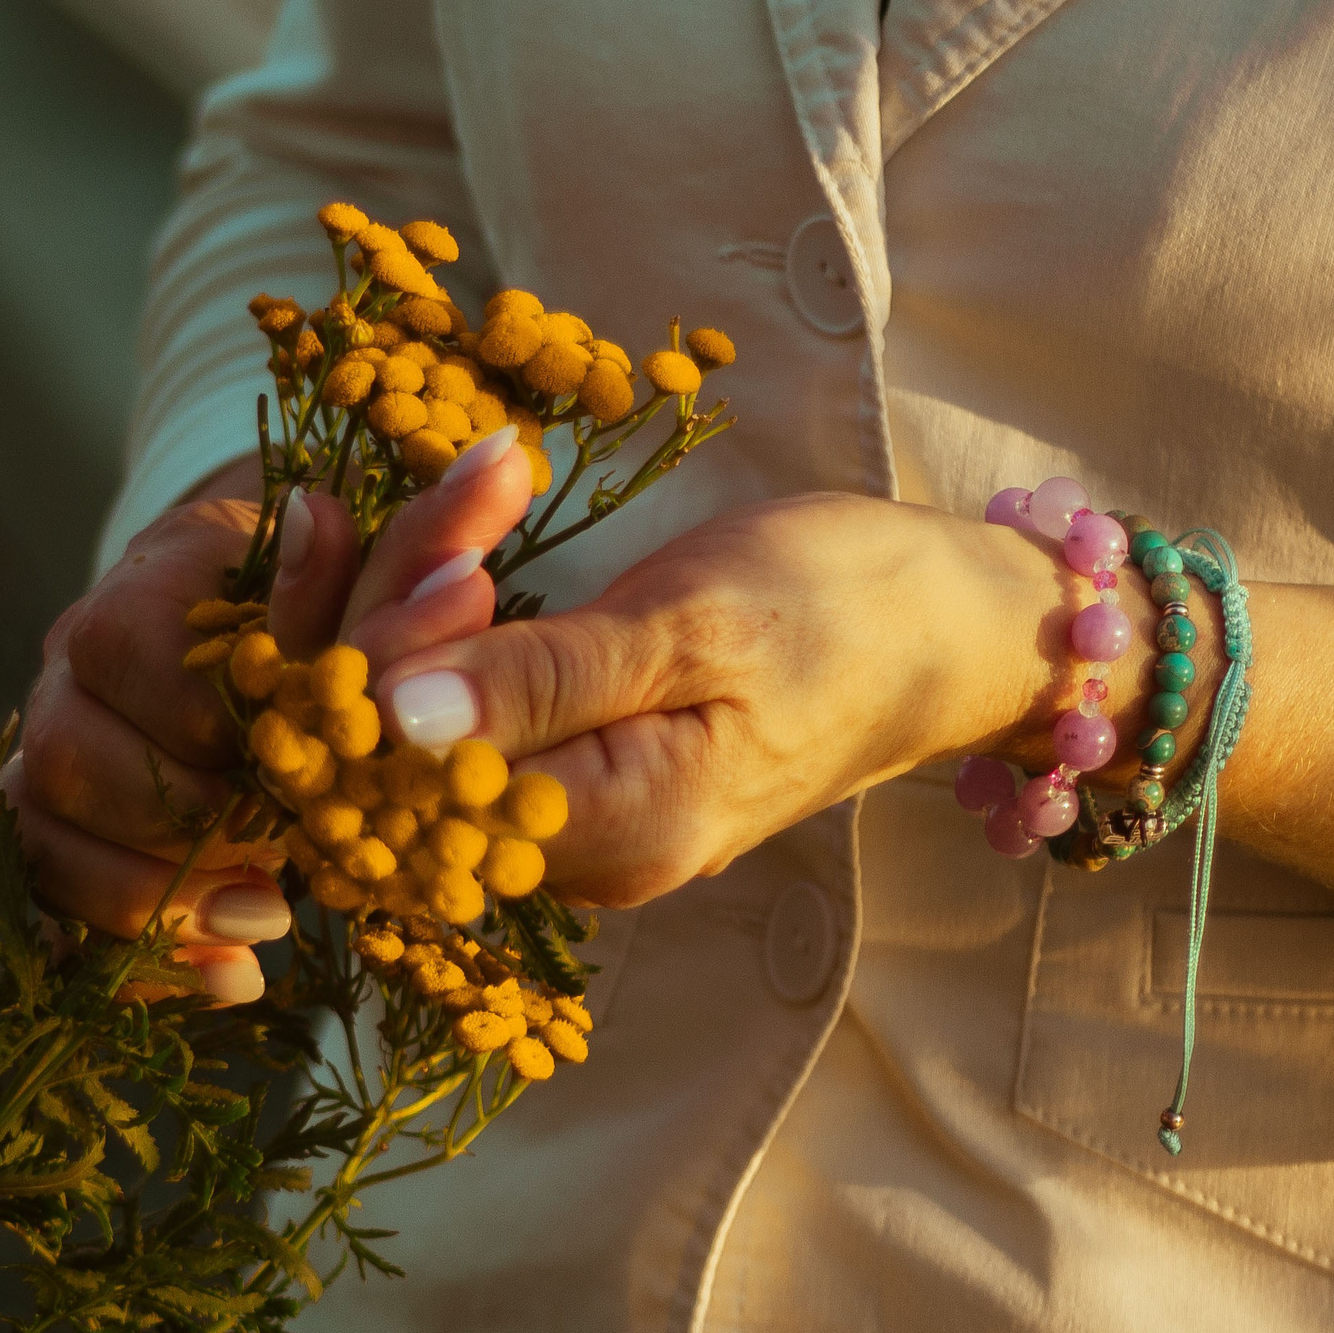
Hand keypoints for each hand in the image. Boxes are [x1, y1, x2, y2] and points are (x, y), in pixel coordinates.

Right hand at [10, 434, 534, 997]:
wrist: (281, 650)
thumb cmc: (344, 604)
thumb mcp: (391, 573)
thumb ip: (436, 538)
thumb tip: (505, 465)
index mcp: (153, 583)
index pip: (131, 645)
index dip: (210, 722)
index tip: (300, 774)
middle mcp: (80, 666)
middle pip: (66, 755)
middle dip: (179, 832)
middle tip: (285, 880)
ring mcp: (58, 751)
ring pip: (45, 835)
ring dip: (157, 900)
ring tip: (270, 924)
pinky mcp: (64, 835)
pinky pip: (56, 907)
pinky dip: (142, 954)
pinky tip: (235, 979)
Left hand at [360, 492, 1116, 906]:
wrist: (943, 628)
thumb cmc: (840, 612)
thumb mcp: (694, 626)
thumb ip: (543, 682)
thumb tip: (393, 719)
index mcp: (611, 837)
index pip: (413, 777)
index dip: (390, 661)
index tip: (465, 545)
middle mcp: (574, 856)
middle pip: (399, 753)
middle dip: (399, 602)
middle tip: (483, 484)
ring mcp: (572, 819)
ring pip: (421, 718)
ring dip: (425, 586)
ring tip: (494, 476)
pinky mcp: (572, 771)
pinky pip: (466, 700)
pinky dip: (457, 609)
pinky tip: (482, 527)